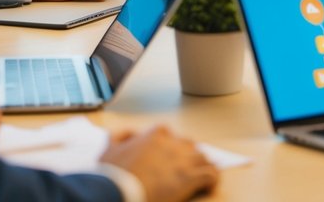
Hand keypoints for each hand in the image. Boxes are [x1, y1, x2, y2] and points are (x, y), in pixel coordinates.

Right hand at [100, 124, 218, 201]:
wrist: (116, 191)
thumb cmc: (111, 174)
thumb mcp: (110, 149)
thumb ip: (121, 136)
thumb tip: (132, 134)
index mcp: (155, 135)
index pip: (170, 135)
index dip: (171, 147)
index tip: (168, 157)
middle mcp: (172, 144)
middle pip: (189, 146)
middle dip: (189, 155)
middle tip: (186, 168)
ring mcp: (182, 161)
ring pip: (203, 158)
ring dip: (204, 166)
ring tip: (203, 176)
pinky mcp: (188, 179)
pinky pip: (211, 174)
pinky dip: (213, 179)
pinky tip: (210, 185)